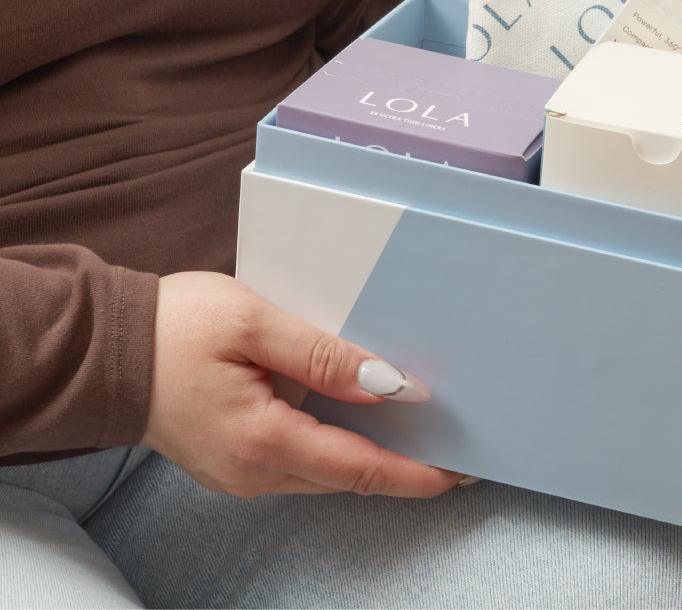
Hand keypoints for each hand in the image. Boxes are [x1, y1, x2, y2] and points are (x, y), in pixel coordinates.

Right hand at [144, 271, 462, 497]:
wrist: (103, 349)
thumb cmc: (174, 327)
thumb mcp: (255, 324)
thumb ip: (325, 356)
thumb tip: (388, 386)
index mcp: (263, 441)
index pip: (359, 468)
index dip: (414, 472)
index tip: (459, 468)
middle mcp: (253, 472)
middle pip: (348, 477)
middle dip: (403, 466)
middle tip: (454, 443)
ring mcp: (241, 472)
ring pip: (326, 472)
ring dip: (372, 456)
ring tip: (421, 429)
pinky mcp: (234, 460)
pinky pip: (301, 460)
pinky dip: (340, 445)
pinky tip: (363, 419)